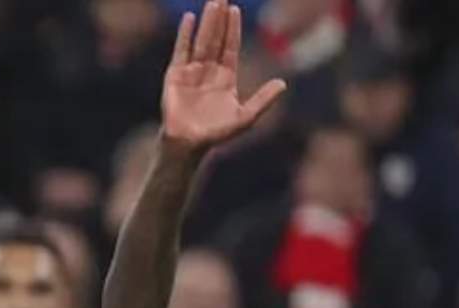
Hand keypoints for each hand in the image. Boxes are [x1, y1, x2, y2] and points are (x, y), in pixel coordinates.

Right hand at [161, 0, 286, 151]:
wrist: (189, 143)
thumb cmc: (216, 133)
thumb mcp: (246, 117)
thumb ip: (263, 100)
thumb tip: (283, 84)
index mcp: (225, 77)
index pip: (230, 46)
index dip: (233, 28)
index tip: (235, 9)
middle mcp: (209, 70)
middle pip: (216, 39)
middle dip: (220, 19)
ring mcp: (191, 71)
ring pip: (202, 40)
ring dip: (207, 22)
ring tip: (212, 2)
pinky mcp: (175, 75)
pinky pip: (181, 50)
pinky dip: (185, 34)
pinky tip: (190, 18)